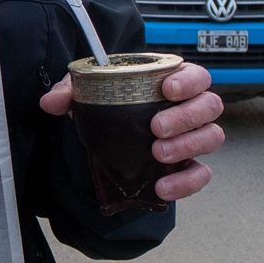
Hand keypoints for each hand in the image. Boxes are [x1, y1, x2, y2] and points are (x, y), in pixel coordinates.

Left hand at [39, 63, 224, 201]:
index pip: (197, 75)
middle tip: (156, 127)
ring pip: (212, 137)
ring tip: (158, 154)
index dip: (189, 80)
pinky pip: (201, 175)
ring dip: (188, 145)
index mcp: (173, 83)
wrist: (108, 144)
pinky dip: (187, 182)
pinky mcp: (188, 168)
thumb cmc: (110, 107)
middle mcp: (190, 109)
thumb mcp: (87, 95)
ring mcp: (193, 139)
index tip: (168, 89)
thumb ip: (70, 92)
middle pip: (210, 106)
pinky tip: (163, 187)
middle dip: (186, 116)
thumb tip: (51, 101)